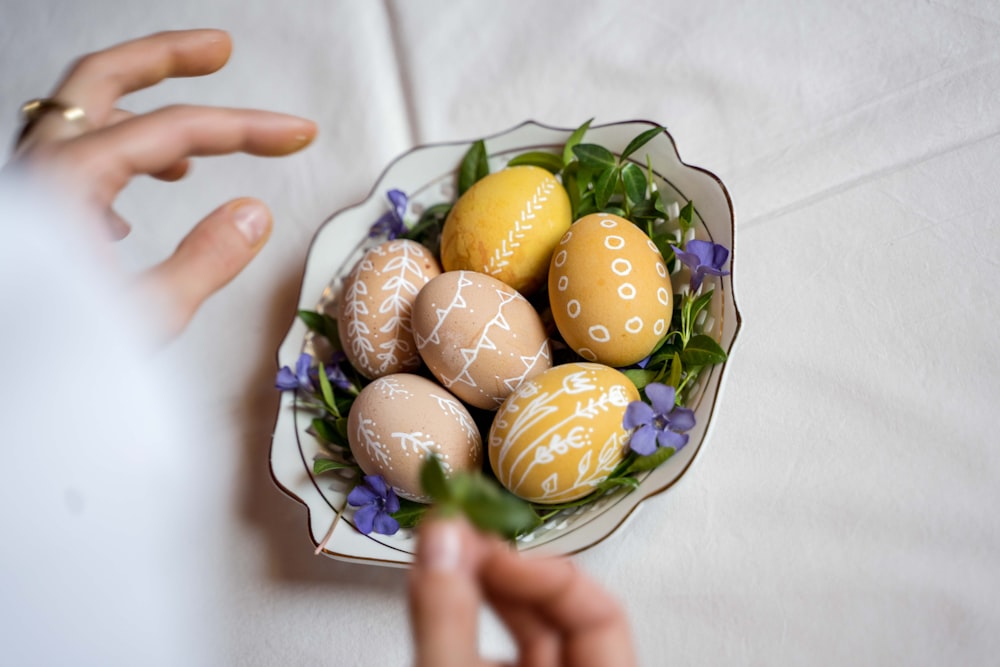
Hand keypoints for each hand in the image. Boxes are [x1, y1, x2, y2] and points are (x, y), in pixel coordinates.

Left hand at [7, 29, 316, 338]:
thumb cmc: (43, 356)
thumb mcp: (144, 316)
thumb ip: (205, 260)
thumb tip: (253, 214)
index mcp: (71, 180)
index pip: (176, 129)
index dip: (246, 127)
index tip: (296, 132)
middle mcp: (41, 166)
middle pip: (105, 77)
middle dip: (168, 57)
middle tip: (219, 50)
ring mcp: (28, 183)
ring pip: (80, 116)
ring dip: (140, 111)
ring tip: (194, 146)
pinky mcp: (27, 211)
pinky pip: (68, 159)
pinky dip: (113, 158)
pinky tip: (134, 204)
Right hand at [409, 517, 635, 666]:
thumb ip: (447, 619)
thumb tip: (443, 534)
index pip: (603, 615)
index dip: (547, 575)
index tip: (489, 550)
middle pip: (559, 618)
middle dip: (506, 576)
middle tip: (456, 540)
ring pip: (523, 636)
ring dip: (481, 594)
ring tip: (440, 561)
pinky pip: (493, 654)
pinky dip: (465, 625)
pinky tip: (438, 601)